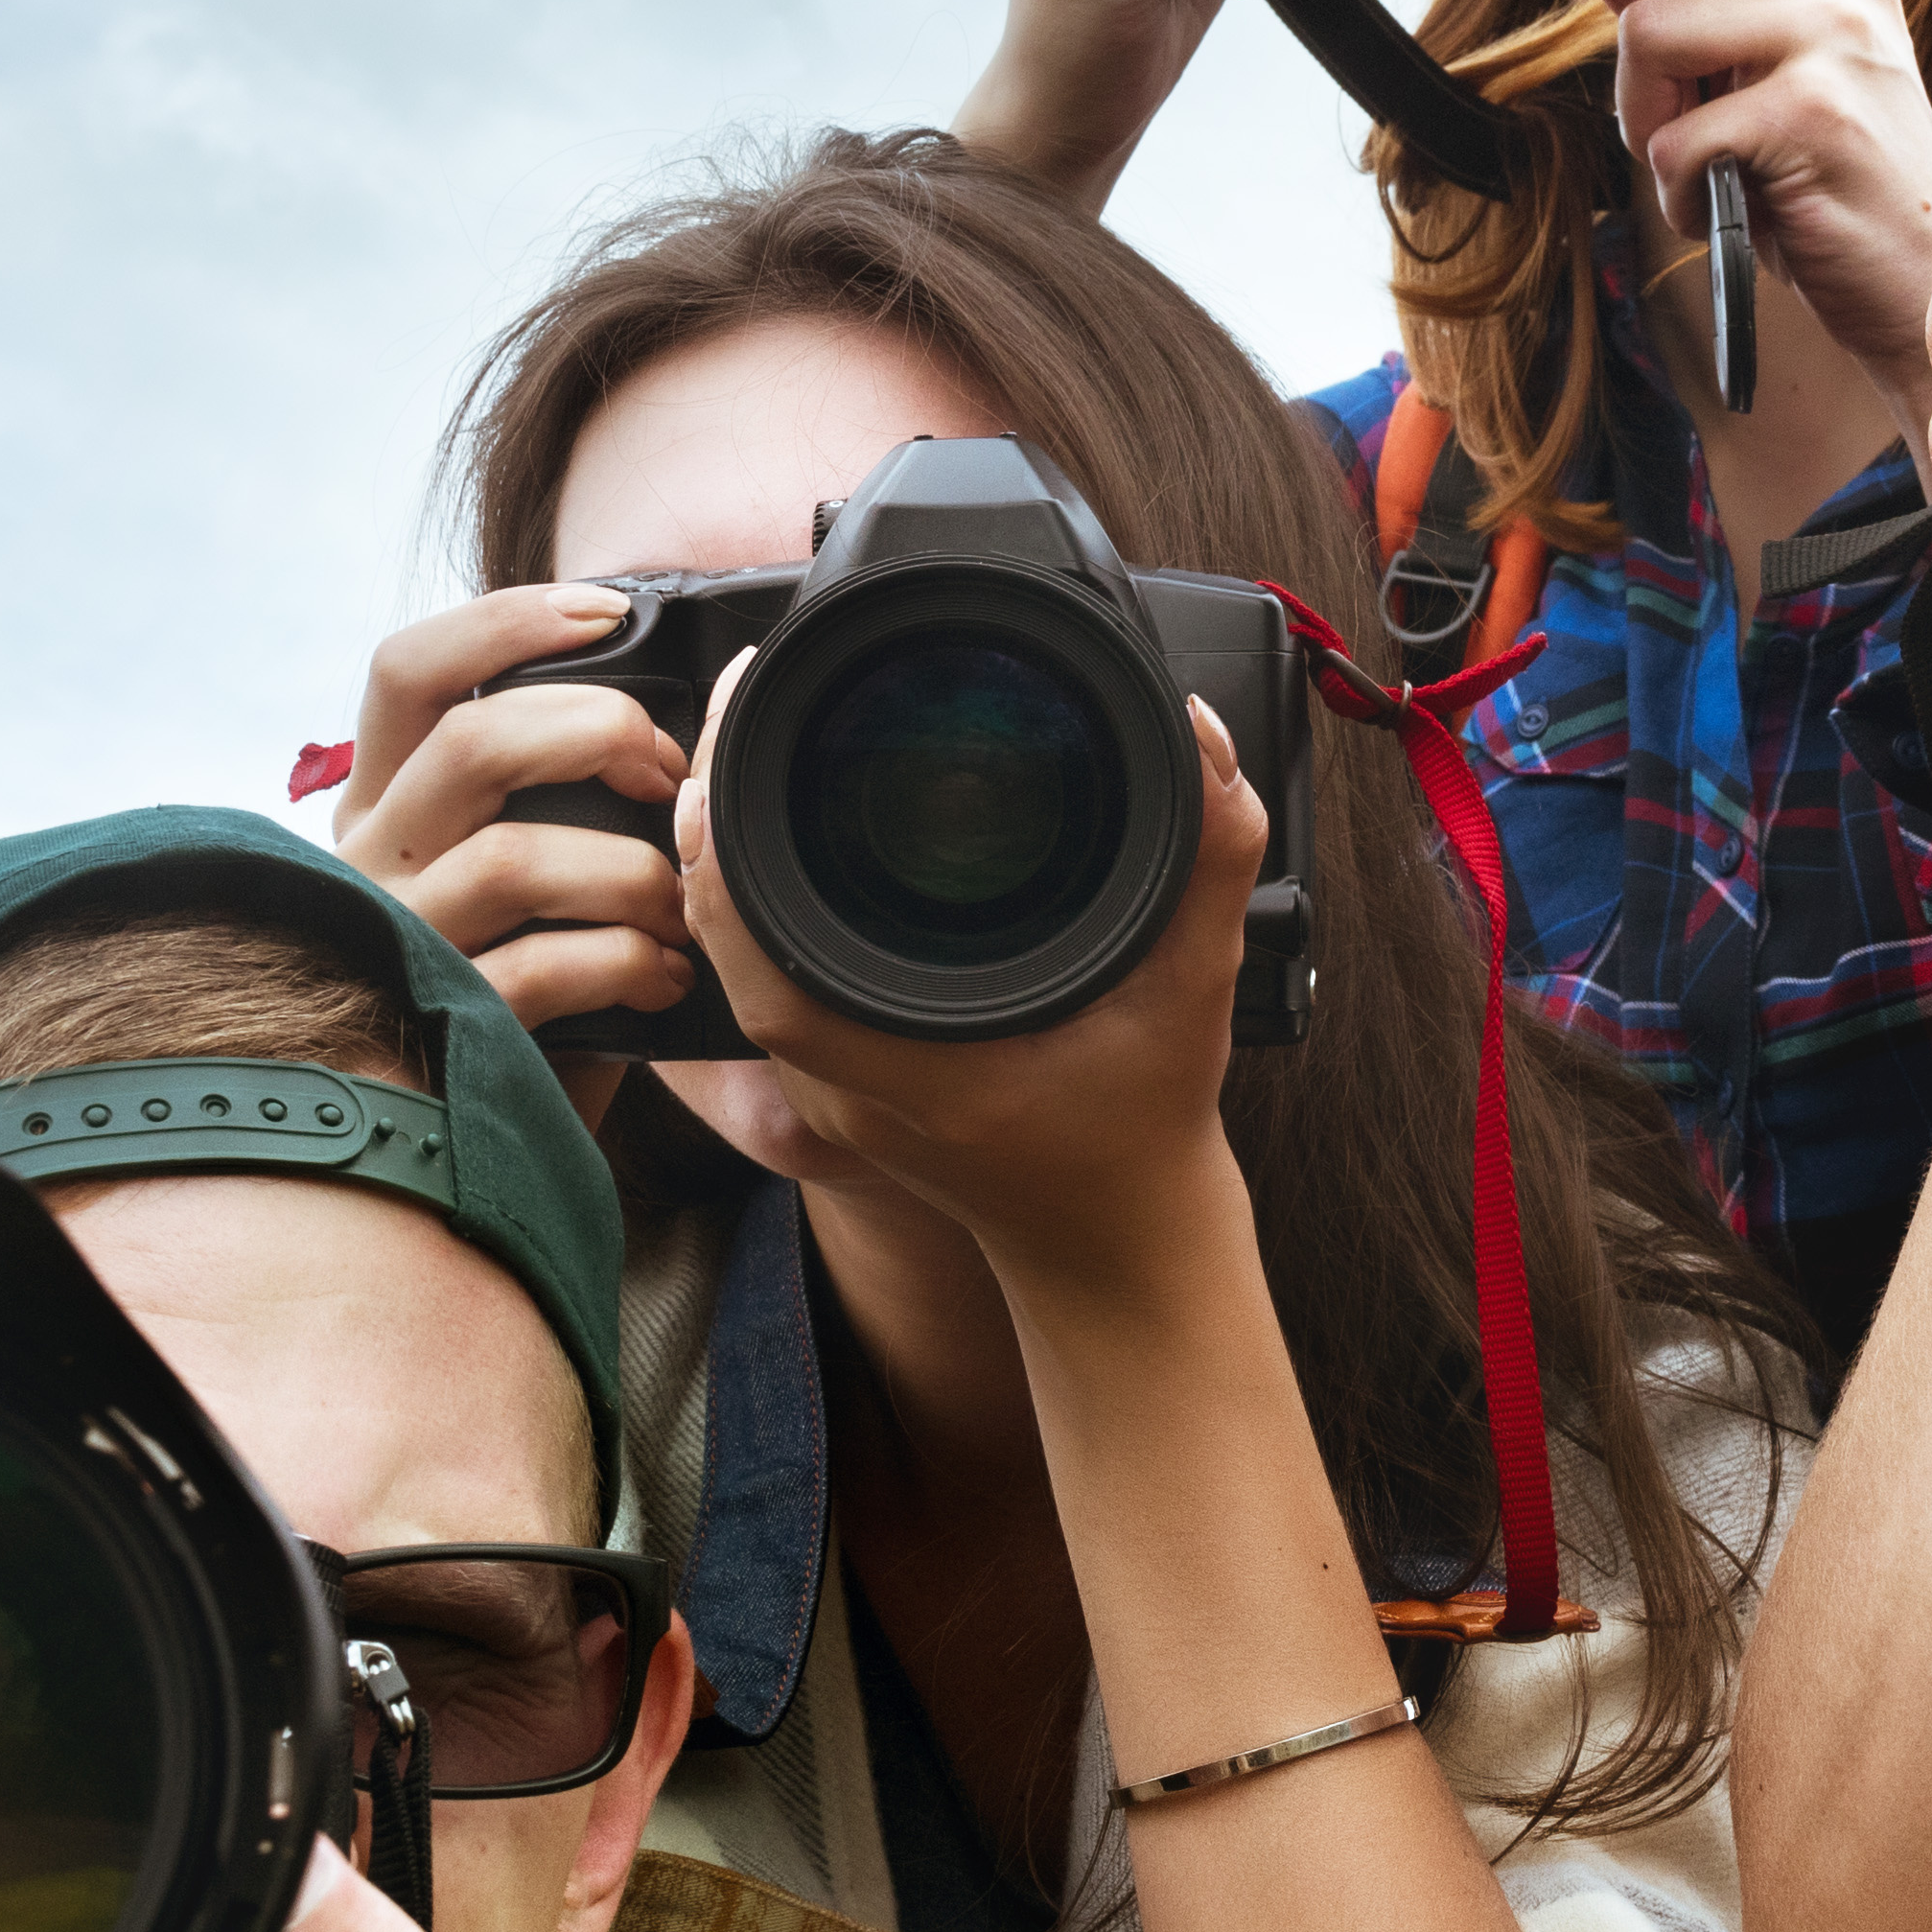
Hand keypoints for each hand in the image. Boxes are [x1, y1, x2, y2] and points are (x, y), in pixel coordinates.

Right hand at [335, 584, 696, 1037]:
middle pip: (471, 741)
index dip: (504, 621)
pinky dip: (631, 962)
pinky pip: (547, 968)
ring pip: (514, 857)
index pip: (406, 670)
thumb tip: (675, 711)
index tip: (606, 611)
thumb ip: (542, 787)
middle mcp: (367, 861)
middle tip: (670, 772)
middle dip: (598, 731)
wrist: (466, 1126)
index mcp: (380, 800)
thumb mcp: (500, 861)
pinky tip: (668, 977)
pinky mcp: (445, 1023)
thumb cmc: (506, 968)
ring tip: (681, 903)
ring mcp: (399, 944)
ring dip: (632, 870)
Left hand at [677, 672, 1266, 1304]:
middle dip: (719, 799)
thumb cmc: (1145, 1124)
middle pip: (721, 926)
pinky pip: (761, 971)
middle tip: (746, 693)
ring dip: (726, 845)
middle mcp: (844, 1080)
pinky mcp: (832, 1079)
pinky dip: (752, 894)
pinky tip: (775, 823)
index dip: (731, 818)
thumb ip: (1212, 852)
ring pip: (730, 950)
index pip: (762, 936)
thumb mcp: (1197, 981)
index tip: (750, 709)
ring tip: (750, 738)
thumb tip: (1199, 733)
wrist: (1114, 1238)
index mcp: (911, 1062)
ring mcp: (826, 1087)